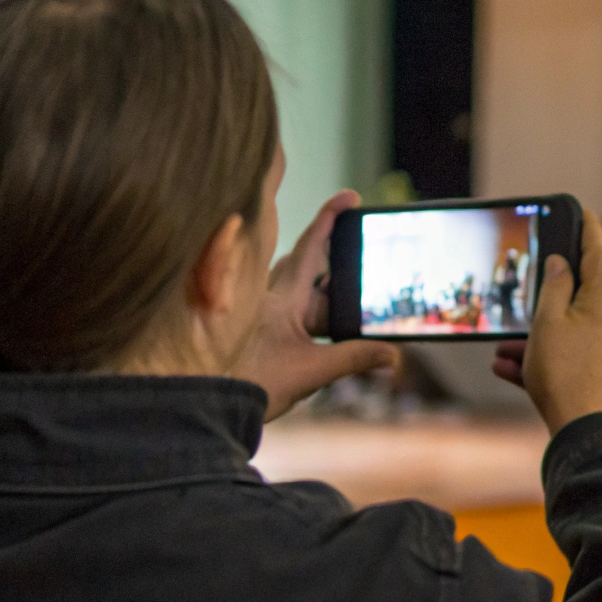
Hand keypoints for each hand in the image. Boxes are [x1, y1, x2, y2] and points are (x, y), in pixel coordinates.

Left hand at [243, 190, 399, 421]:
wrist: (209, 403)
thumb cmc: (251, 384)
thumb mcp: (312, 372)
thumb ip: (354, 359)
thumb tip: (393, 355)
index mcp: (284, 298)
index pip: (311, 247)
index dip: (331, 218)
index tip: (350, 197)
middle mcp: (269, 299)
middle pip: (304, 264)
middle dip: (331, 259)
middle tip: (358, 260)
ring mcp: (260, 315)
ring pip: (294, 287)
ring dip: (320, 291)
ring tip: (346, 305)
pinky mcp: (256, 333)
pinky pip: (287, 310)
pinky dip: (308, 313)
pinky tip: (317, 331)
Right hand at [491, 210, 601, 434]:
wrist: (581, 429)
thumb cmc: (562, 373)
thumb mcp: (547, 322)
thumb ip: (553, 286)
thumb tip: (561, 263)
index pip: (600, 254)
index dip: (589, 231)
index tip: (583, 212)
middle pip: (585, 292)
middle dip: (550, 293)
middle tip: (535, 279)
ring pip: (572, 326)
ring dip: (538, 333)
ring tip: (505, 347)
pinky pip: (574, 351)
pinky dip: (546, 354)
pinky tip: (509, 367)